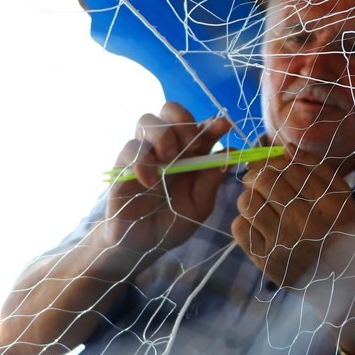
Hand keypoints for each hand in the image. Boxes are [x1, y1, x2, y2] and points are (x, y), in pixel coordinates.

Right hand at [102, 102, 231, 254]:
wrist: (143, 244)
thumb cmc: (174, 222)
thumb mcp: (199, 205)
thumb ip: (211, 180)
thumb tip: (232, 152)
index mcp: (190, 154)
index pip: (200, 128)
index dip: (212, 123)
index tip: (223, 126)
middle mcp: (167, 148)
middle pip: (169, 110)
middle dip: (182, 120)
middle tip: (191, 143)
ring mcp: (144, 154)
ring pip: (147, 121)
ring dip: (162, 134)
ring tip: (170, 157)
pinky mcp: (122, 165)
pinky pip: (129, 148)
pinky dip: (142, 161)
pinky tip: (151, 182)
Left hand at [232, 155, 354, 299]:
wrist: (338, 280)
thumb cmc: (338, 231)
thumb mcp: (340, 197)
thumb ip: (316, 169)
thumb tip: (285, 148)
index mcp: (327, 204)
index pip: (289, 168)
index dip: (275, 162)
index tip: (272, 166)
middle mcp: (305, 222)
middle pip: (265, 181)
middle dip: (257, 174)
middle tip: (257, 179)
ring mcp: (283, 243)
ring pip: (247, 202)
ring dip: (248, 196)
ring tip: (258, 202)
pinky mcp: (265, 260)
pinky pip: (239, 227)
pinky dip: (243, 220)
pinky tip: (256, 223)